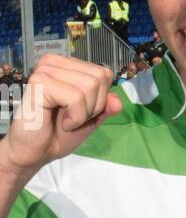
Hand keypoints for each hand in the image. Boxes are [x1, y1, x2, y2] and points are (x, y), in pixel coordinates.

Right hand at [0, 54, 122, 177]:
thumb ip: (105, 107)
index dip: (101, 99)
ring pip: (90, 86)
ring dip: (83, 113)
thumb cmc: (57, 134)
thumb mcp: (90, 119)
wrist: (36, 153)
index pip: (104, 73)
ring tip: (66, 120)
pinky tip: (62, 122)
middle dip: (93, 106)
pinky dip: (75, 117)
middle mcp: (55, 63)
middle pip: (99, 77)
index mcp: (66, 67)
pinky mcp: (40, 82)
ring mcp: (46, 71)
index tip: (81, 112)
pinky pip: (76, 97)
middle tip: (73, 117)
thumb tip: (117, 100)